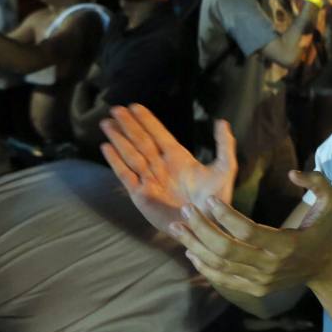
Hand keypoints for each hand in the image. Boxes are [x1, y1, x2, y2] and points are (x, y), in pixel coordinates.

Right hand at [101, 105, 236, 236]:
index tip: (134, 106)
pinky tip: (106, 147)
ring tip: (106, 123)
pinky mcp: (140, 194)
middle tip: (115, 109)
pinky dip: (115, 161)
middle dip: (128, 125)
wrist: (205, 225)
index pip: (159, 134)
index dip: (147, 120)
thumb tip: (221, 122)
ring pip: (130, 153)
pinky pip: (125, 174)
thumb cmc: (216, 199)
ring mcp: (149, 179)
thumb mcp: (225, 169)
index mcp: (179, 157)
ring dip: (119, 138)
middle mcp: (161, 165)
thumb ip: (223, 146)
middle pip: (141, 140)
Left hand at [174, 171, 331, 295]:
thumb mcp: (331, 202)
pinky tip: (190, 249)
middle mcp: (271, 266)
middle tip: (185, 211)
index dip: (225, 216)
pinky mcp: (254, 288)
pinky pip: (222, 279)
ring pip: (219, 265)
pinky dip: (203, 265)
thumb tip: (292, 173)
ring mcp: (261, 280)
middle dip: (201, 229)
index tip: (209, 199)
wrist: (324, 266)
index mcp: (287, 245)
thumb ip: (317, 182)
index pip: (247, 231)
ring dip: (195, 245)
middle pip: (226, 249)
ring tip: (178, 227)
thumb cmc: (323, 229)